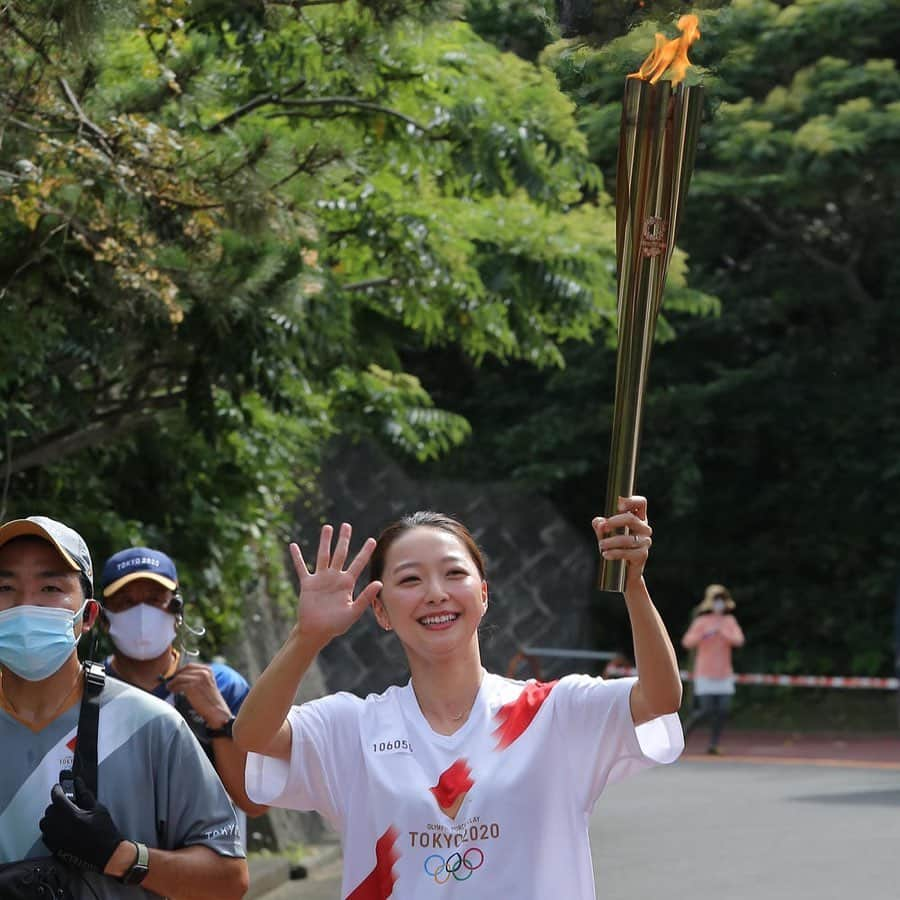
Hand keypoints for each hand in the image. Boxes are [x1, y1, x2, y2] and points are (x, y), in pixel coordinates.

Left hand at [39, 776, 123, 873]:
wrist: (106, 853)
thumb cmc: (104, 830)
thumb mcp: (98, 809)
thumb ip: (85, 795)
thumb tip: (78, 783)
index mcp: (72, 816)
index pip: (57, 798)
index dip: (57, 790)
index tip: (60, 787)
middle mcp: (61, 827)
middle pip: (49, 810)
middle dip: (56, 804)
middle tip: (66, 802)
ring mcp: (56, 839)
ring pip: (44, 823)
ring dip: (51, 817)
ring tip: (62, 816)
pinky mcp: (55, 848)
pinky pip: (45, 835)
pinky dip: (50, 829)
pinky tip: (60, 828)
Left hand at [166, 663, 231, 728]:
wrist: (216, 710)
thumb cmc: (210, 700)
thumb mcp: (207, 683)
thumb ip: (197, 677)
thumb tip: (181, 676)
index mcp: (208, 670)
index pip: (189, 666)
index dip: (180, 671)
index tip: (175, 676)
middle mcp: (203, 672)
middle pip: (183, 670)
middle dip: (175, 676)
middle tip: (170, 682)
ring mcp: (198, 678)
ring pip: (179, 677)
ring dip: (172, 683)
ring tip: (170, 688)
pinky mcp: (192, 686)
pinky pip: (178, 685)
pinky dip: (173, 688)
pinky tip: (173, 691)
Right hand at [292, 522, 380, 644]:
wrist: (317, 632)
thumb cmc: (336, 625)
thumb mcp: (353, 611)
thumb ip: (366, 597)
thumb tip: (379, 583)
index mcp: (347, 583)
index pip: (358, 563)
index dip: (365, 551)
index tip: (372, 539)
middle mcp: (335, 577)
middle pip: (340, 553)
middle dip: (343, 539)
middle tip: (346, 525)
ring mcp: (321, 579)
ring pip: (323, 555)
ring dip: (325, 542)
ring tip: (327, 527)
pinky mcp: (308, 584)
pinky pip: (302, 567)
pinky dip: (297, 557)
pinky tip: (293, 545)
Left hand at [592, 495, 652, 585]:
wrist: (622, 572)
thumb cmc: (614, 547)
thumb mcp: (605, 534)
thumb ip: (600, 525)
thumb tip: (599, 522)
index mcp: (638, 518)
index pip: (640, 503)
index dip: (631, 500)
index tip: (618, 504)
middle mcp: (644, 528)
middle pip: (631, 518)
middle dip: (614, 521)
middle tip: (602, 527)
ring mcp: (645, 542)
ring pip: (627, 538)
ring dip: (611, 541)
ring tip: (601, 545)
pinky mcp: (642, 555)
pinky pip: (627, 553)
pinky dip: (614, 553)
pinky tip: (605, 555)